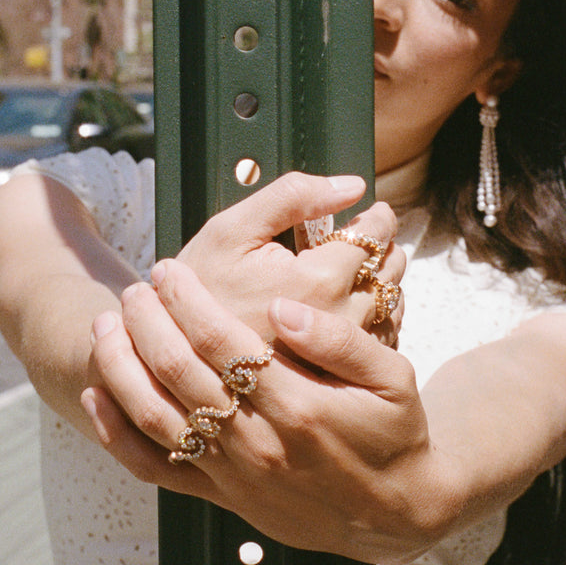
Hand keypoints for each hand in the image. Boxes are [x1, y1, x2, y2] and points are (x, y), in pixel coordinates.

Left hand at [83, 259, 444, 563]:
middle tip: (133, 286)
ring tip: (107, 325)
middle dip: (148, 322)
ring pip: (156, 417)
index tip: (169, 269)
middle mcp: (259, 443)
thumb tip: (285, 306)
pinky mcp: (223, 498)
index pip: (223, 342)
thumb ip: (340, 341)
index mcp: (299, 407)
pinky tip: (96, 398)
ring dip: (122, 367)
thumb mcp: (393, 378)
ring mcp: (235, 475)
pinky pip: (156, 467)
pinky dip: (118, 434)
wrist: (394, 513)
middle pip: (180, 372)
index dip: (188, 301)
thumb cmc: (396, 434)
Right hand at [174, 172, 404, 344]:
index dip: (378, 218)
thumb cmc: (198, 289)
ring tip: (360, 271)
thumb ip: (292, 197)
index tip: (375, 213)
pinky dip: (373, 318)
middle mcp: (339, 323)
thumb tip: (351, 185)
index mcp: (318, 282)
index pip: (374, 238)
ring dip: (383, 283)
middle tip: (367, 240)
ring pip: (390, 308)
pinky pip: (377, 340)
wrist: (175, 356)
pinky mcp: (336, 379)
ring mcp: (340, 357)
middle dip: (382, 249)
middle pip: (388, 272)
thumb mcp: (231, 230)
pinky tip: (349, 307)